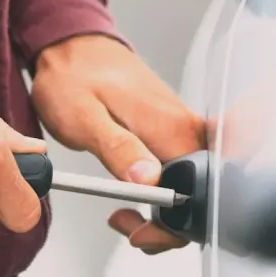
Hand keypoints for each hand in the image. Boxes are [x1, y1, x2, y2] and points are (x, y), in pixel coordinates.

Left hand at [32, 35, 205, 253]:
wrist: (74, 46)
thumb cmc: (74, 77)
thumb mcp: (84, 117)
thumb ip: (119, 149)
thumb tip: (149, 182)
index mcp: (171, 128)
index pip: (196, 192)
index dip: (173, 224)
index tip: (141, 230)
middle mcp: (187, 128)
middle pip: (201, 196)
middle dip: (169, 226)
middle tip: (128, 225)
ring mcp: (184, 129)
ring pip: (193, 188)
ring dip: (163, 214)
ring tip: (124, 214)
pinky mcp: (175, 131)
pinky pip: (182, 172)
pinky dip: (162, 194)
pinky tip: (136, 193)